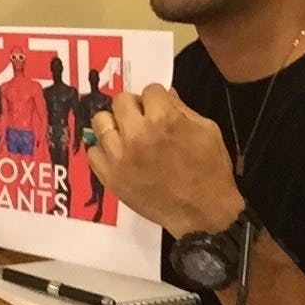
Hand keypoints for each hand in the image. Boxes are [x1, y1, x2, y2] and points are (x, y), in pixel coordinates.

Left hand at [85, 84, 243, 236]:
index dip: (157, 99)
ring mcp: (119, 155)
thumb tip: (165, 93)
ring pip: (100, 122)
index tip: (160, 109)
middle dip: (133, 107)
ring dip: (115, 126)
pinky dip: (104, 151)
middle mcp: (136, 133)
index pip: (149, 90)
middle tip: (142, 121)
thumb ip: (183, 109)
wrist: (203, 213)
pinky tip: (119, 156)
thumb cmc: (211, 171)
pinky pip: (92, 152)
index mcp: (164, 118)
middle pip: (120, 101)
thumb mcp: (207, 131)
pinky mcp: (109, 176)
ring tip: (126, 137)